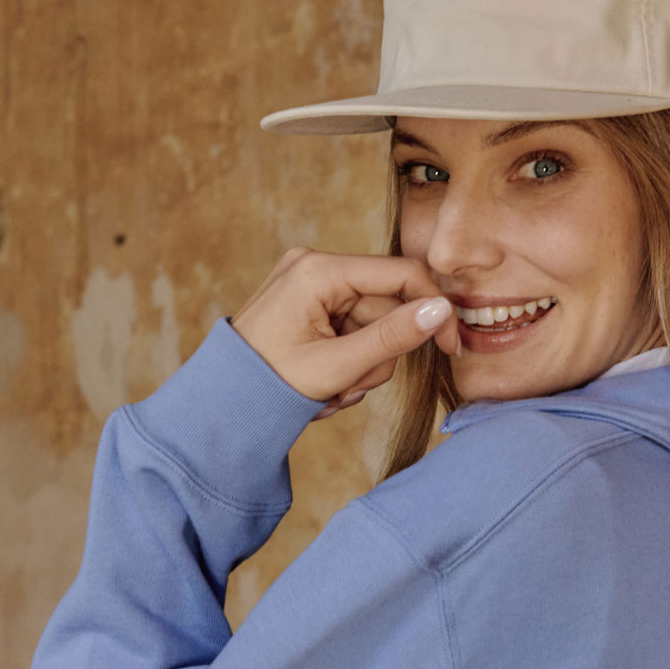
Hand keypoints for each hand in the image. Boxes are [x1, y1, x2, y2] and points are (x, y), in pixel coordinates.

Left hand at [229, 247, 459, 420]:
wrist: (219, 403)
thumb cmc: (266, 385)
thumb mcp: (336, 366)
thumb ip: (392, 337)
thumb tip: (442, 309)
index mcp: (318, 271)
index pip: (400, 274)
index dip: (432, 310)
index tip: (450, 347)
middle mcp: (314, 265)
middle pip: (386, 306)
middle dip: (377, 355)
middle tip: (349, 389)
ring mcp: (310, 283)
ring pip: (372, 324)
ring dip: (362, 365)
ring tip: (331, 392)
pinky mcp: (309, 301)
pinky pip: (351, 327)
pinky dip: (347, 360)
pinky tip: (324, 382)